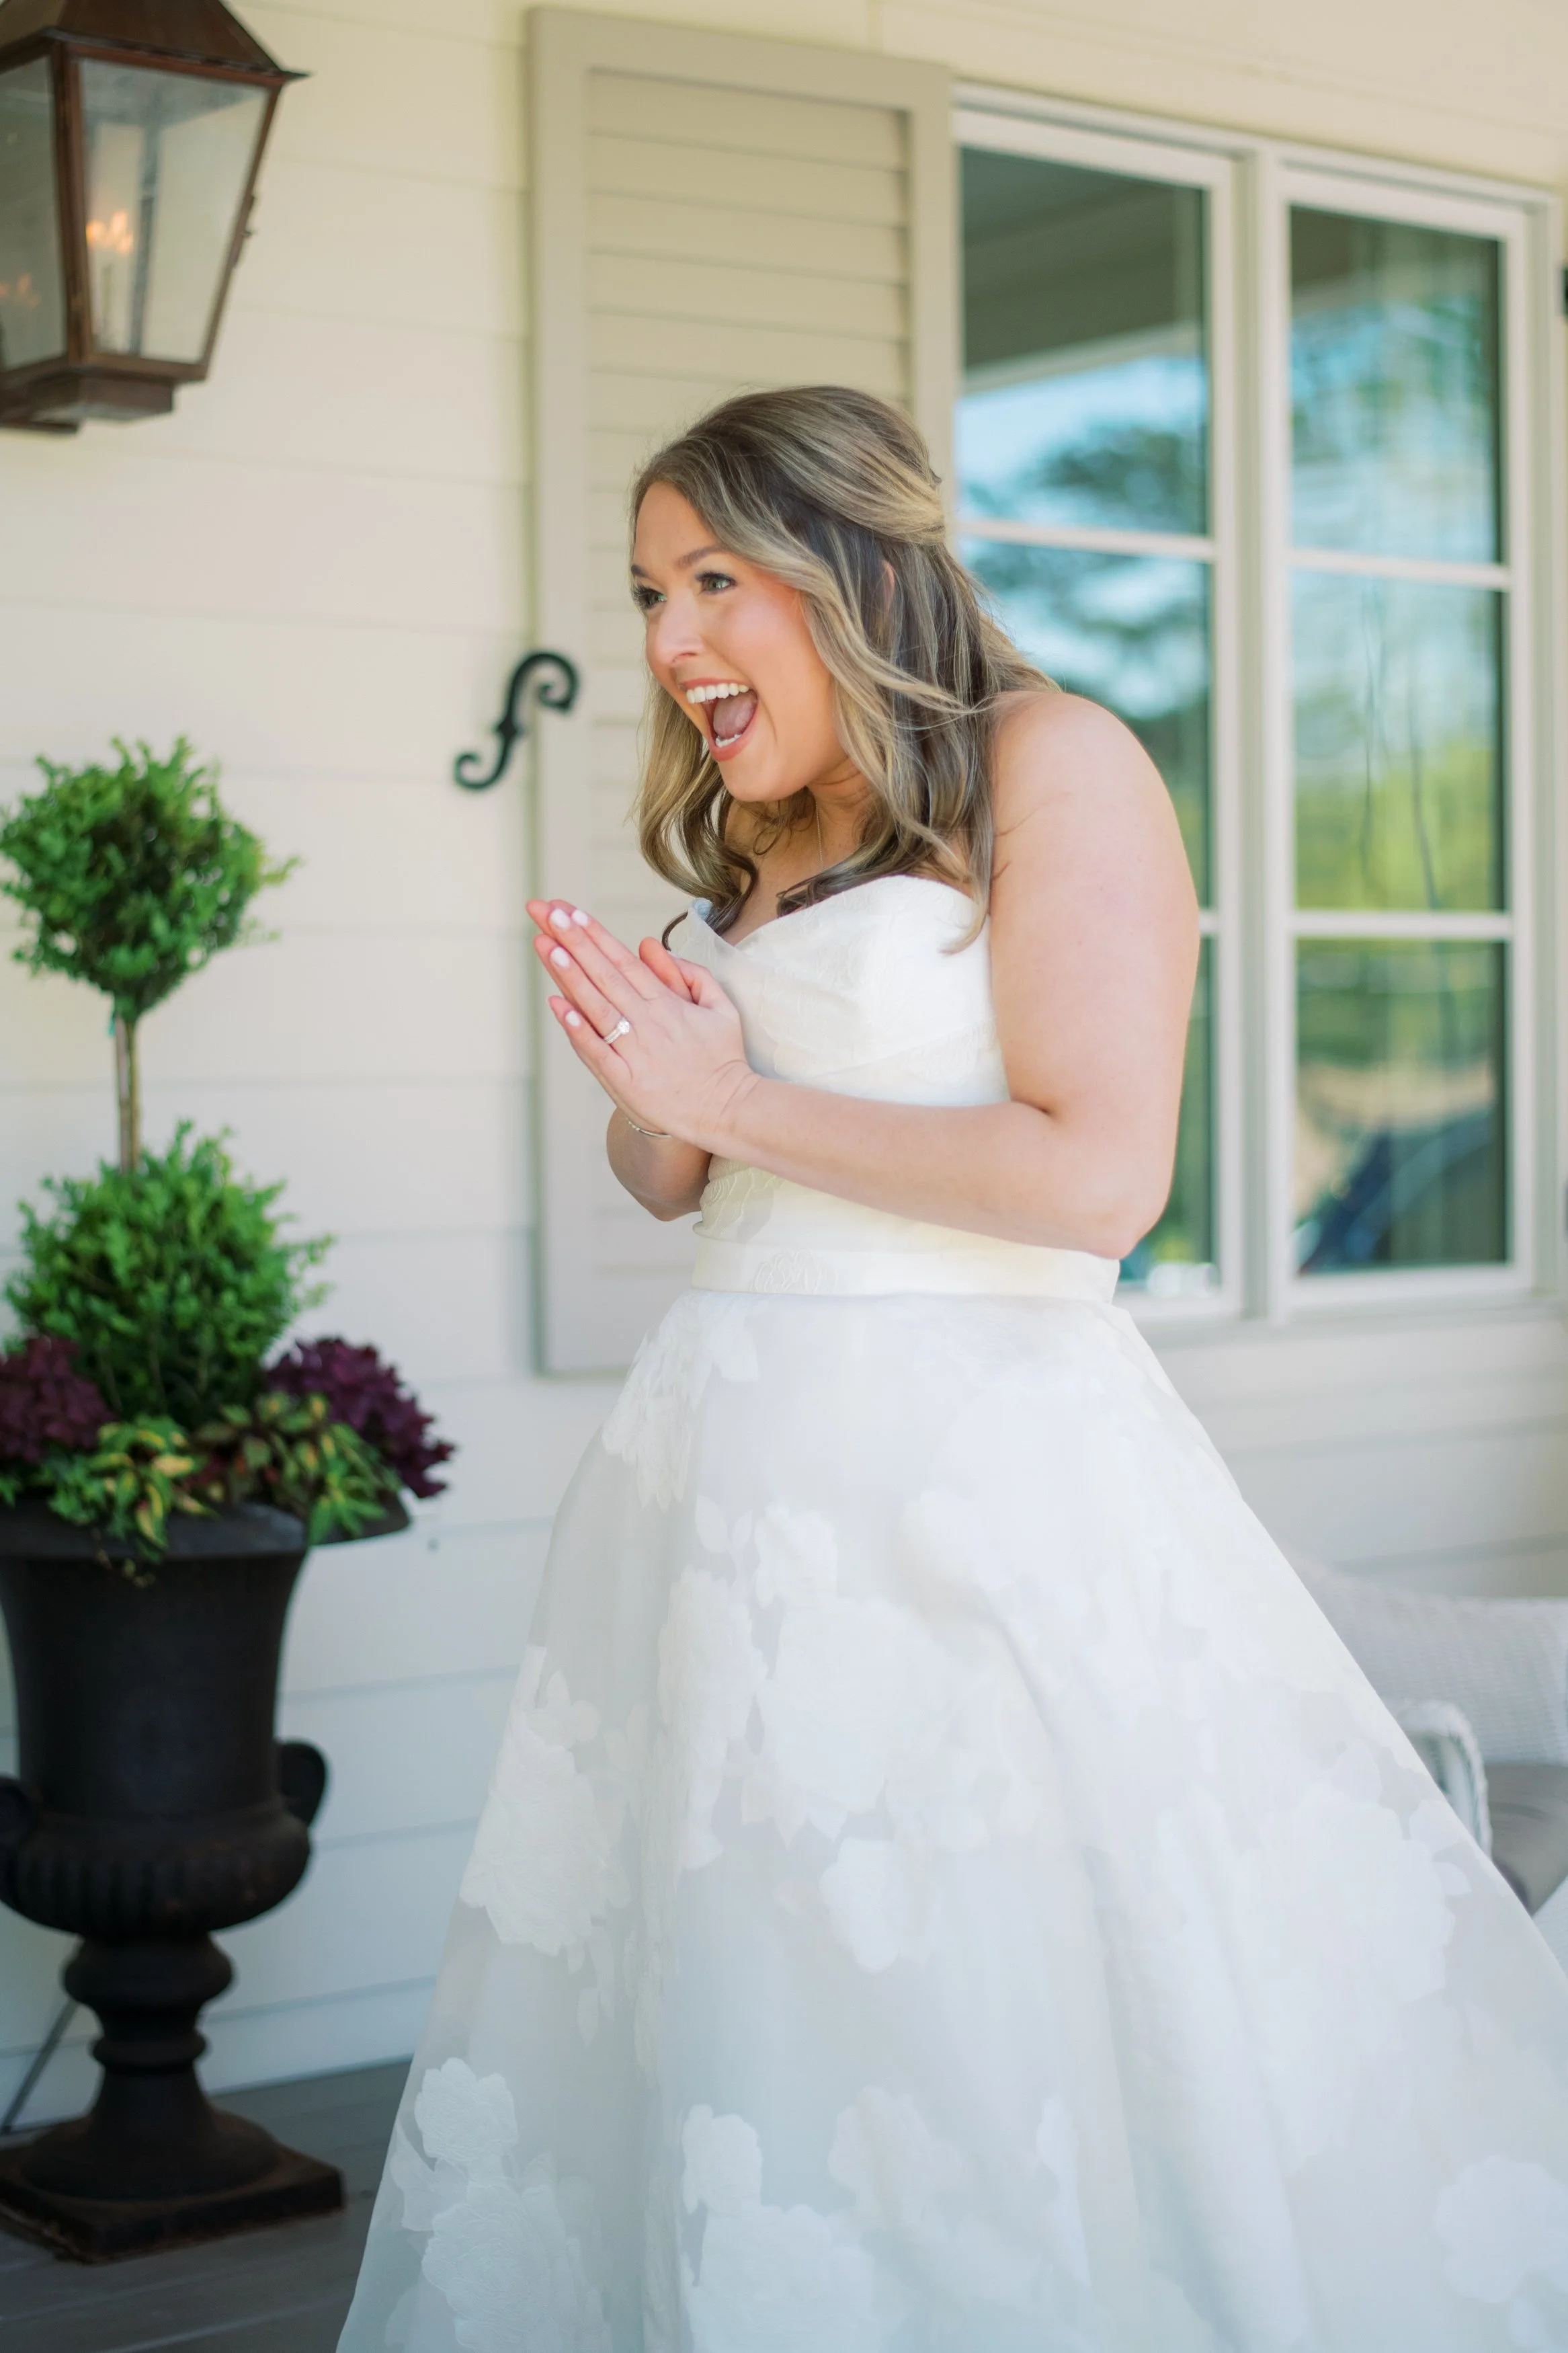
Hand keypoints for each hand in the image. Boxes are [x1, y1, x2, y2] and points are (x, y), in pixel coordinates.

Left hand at [526, 900, 757, 1148]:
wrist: (727, 1111)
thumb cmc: (721, 1059)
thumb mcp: (720, 1007)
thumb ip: (689, 974)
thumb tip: (649, 947)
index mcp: (669, 1005)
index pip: (625, 962)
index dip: (596, 936)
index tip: (571, 913)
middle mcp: (649, 1024)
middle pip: (605, 976)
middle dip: (574, 942)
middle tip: (546, 913)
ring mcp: (635, 1053)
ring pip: (597, 1007)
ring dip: (570, 976)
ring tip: (547, 946)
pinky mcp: (626, 1082)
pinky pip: (597, 1051)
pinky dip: (577, 1029)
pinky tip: (558, 1005)